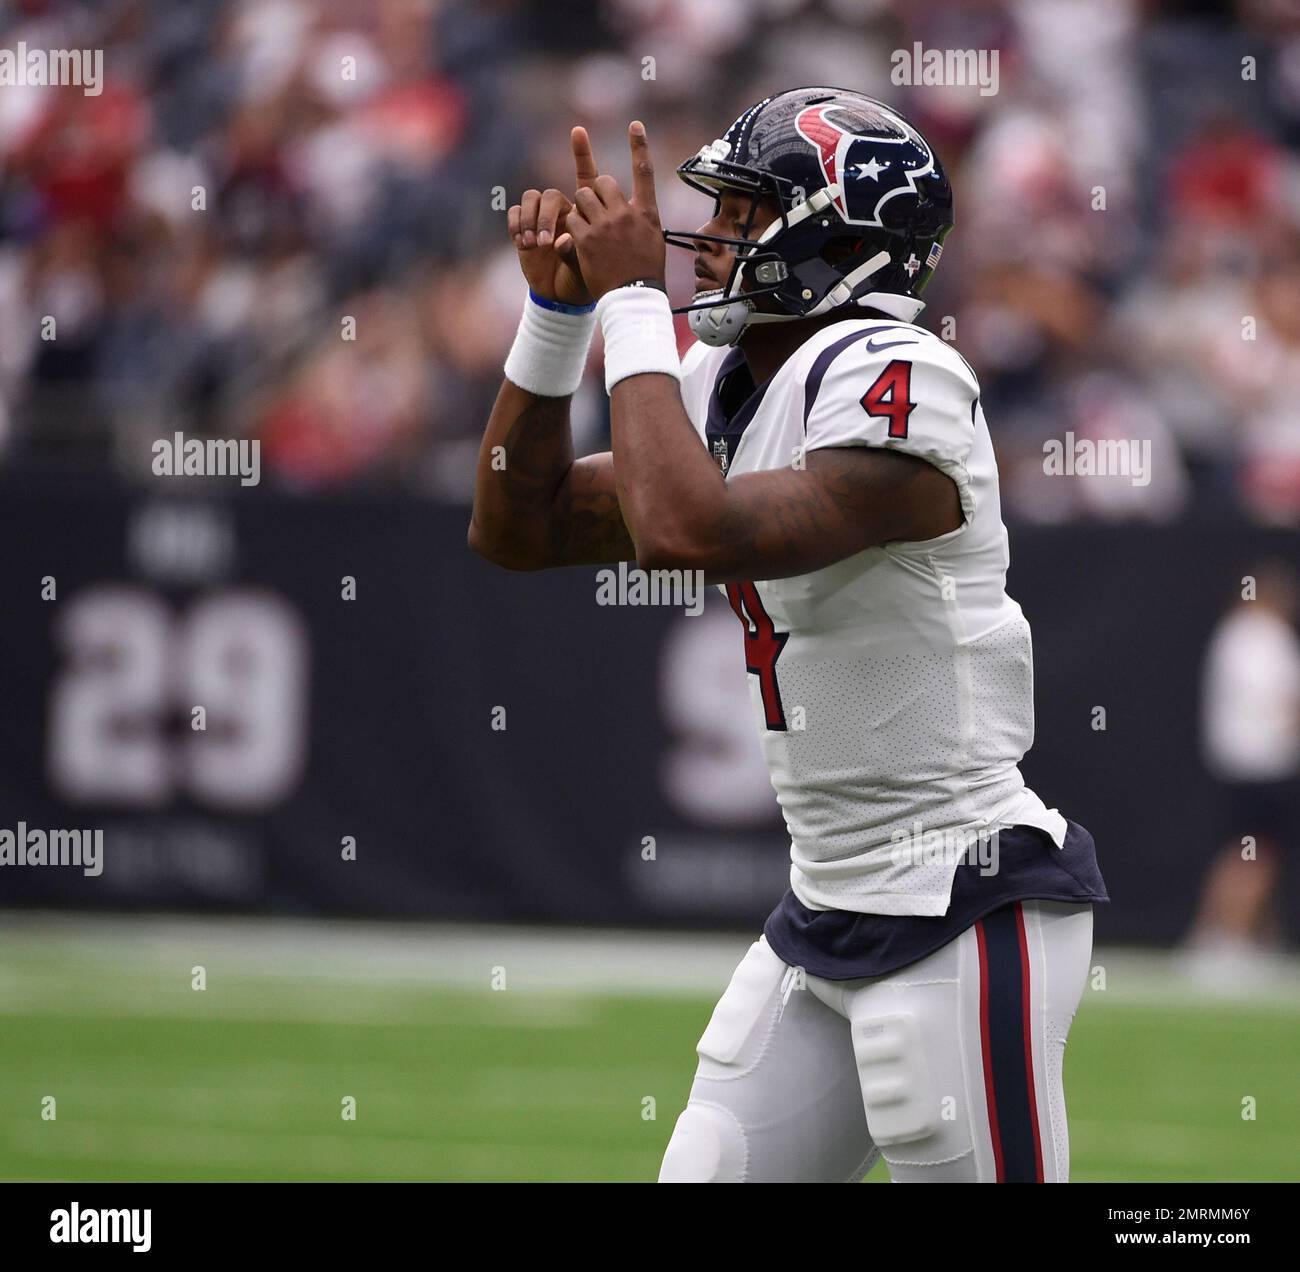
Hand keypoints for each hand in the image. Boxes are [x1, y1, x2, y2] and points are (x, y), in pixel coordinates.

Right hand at [507, 127, 597, 305]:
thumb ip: (577, 251)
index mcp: (584, 213)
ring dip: (532, 221)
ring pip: (532, 200)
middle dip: (547, 216)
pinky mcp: (523, 227)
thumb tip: (562, 240)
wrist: (561, 298)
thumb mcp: (587, 267)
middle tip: (548, 242)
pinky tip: (524, 243)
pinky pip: (515, 212)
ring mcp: (541, 218)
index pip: (585, 177)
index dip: (582, 153)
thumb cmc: (581, 281)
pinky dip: (518, 225)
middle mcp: (562, 210)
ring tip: (536, 244)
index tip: (578, 130)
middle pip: (552, 195)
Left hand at [565, 121, 666, 299]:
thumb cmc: (645, 274)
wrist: (633, 298)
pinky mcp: (586, 239)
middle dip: (595, 191)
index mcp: (646, 213)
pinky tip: (579, 240)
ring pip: (582, 196)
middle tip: (595, 209)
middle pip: (603, 181)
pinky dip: (572, 227)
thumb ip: (639, 219)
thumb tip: (631, 209)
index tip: (635, 125)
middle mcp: (626, 214)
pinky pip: (571, 219)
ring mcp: (605, 226)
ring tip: (586, 225)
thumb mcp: (652, 241)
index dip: (639, 146)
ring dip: (581, 206)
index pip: (644, 171)